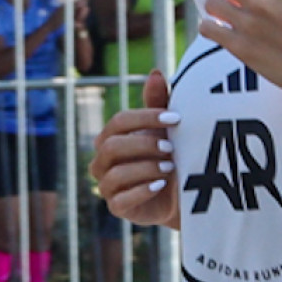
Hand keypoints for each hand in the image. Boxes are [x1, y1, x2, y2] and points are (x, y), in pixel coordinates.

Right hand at [91, 73, 178, 227]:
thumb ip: (158, 103)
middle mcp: (102, 161)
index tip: (175, 118)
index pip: (119, 122)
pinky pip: (121, 200)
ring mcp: (107, 186)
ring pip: (116, 173)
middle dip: (144, 145)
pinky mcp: (117, 208)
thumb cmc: (168, 156)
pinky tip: (161, 185)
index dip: (145, 117)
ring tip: (170, 167)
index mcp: (110, 137)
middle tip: (172, 148)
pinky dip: (142, 190)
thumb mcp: (165, 129)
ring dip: (145, 168)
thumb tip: (155, 73)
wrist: (179, 196)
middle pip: (111, 147)